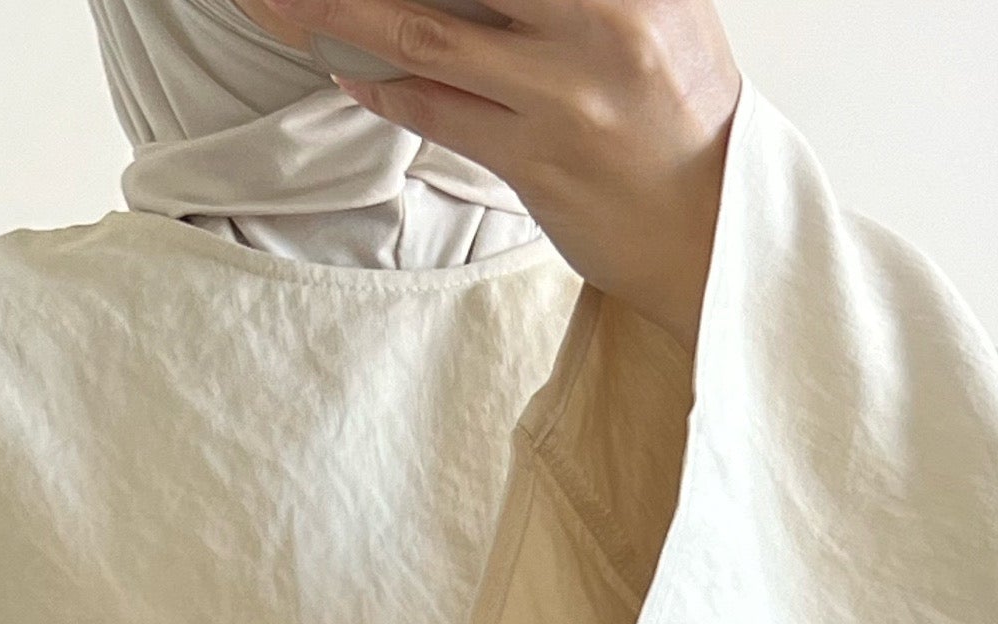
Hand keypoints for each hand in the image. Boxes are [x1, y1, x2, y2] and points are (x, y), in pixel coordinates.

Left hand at [237, 0, 741, 352]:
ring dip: (340, 13)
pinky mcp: (538, 162)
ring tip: (279, 2)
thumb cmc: (682, 108)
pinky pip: (439, 112)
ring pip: (426, 33)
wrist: (718, 227)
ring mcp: (565, 94)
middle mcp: (599, 21)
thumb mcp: (660, 4)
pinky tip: (343, 67)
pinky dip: (384, 86)